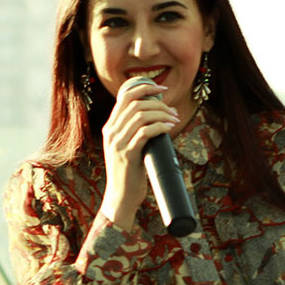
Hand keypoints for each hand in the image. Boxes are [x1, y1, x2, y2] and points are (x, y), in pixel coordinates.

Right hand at [98, 80, 179, 230]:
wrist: (120, 197)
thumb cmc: (130, 173)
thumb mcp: (128, 147)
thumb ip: (136, 131)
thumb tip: (161, 115)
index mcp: (110, 127)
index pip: (124, 96)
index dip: (144, 87)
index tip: (162, 89)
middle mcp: (111, 132)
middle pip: (135, 103)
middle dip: (158, 102)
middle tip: (173, 111)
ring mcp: (118, 143)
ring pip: (141, 115)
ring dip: (162, 114)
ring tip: (174, 119)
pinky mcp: (128, 155)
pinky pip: (145, 132)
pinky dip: (160, 126)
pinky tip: (169, 128)